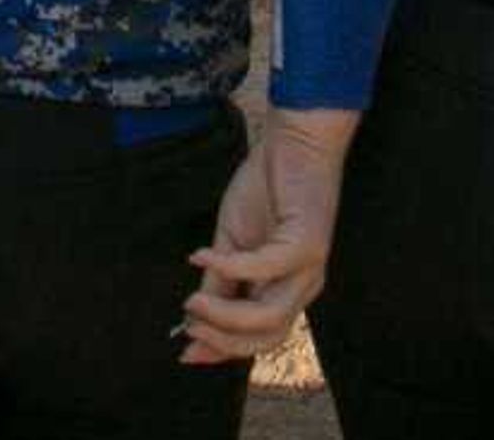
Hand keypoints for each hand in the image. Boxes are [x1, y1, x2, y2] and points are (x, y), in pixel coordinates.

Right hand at [180, 109, 354, 363]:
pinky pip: (265, 268)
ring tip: (192, 302)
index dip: (223, 350)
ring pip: (270, 315)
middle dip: (223, 339)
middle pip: (267, 337)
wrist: (297, 143)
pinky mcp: (307, 242)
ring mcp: (309, 268)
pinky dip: (229, 267)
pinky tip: (201, 256)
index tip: (185, 351)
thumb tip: (191, 317)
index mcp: (285, 290)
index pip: (258, 338)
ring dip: (226, 315)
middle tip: (188, 326)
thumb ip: (219, 280)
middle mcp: (303, 287)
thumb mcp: (231, 242)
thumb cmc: (266, 190)